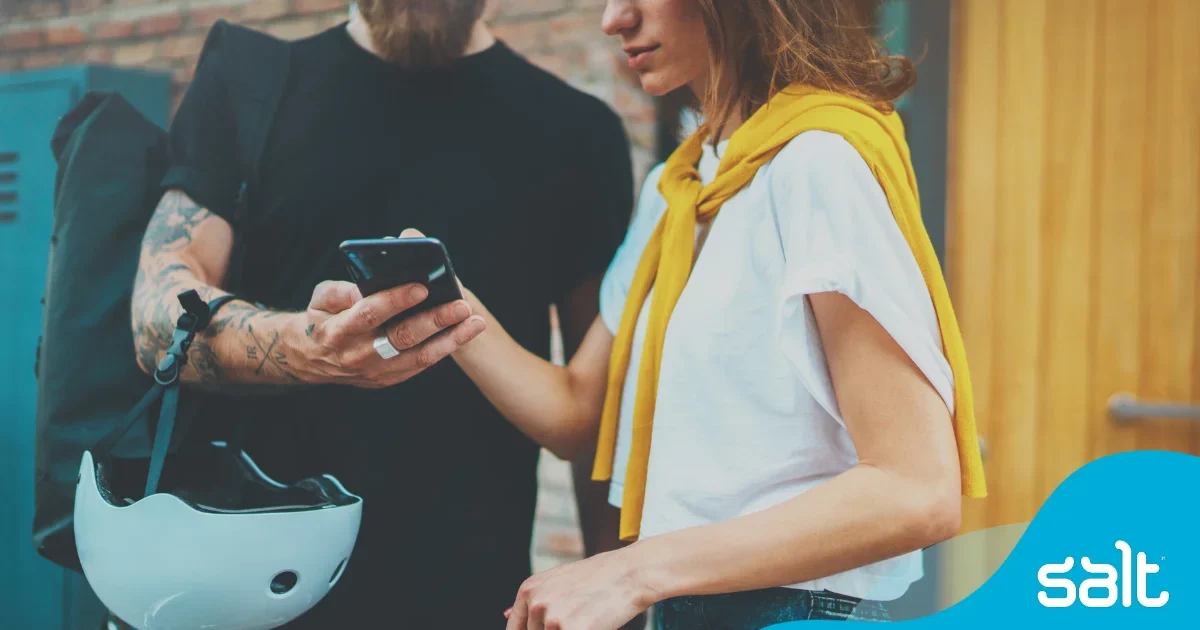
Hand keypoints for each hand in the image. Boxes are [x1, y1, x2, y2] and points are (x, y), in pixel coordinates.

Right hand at [291, 279, 485, 387]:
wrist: (311, 359)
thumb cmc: (322, 318)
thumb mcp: (321, 299)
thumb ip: (342, 290)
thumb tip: (370, 283)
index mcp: (338, 331)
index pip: (369, 314)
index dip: (395, 300)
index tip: (422, 286)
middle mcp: (358, 355)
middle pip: (401, 337)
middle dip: (435, 320)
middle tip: (462, 305)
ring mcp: (375, 371)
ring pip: (419, 356)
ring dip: (451, 339)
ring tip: (476, 322)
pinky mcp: (388, 379)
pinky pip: (420, 365)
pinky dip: (444, 349)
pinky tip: (464, 333)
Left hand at [504, 549, 654, 629]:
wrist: (629, 573)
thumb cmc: (598, 577)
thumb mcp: (557, 580)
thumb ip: (533, 599)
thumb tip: (502, 613)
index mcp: (528, 590)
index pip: (515, 628)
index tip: (550, 628)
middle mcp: (536, 603)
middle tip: (579, 615)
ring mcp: (551, 619)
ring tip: (587, 618)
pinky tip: (593, 624)